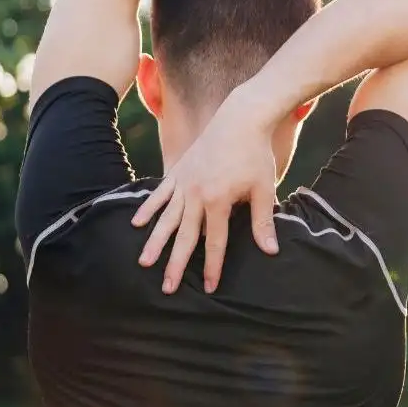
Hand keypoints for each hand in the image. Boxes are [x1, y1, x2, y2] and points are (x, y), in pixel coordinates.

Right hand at [129, 102, 282, 293]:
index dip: (212, 266)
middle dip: (176, 264)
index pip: (214, 242)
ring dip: (155, 242)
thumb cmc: (256, 155)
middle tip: (167, 288)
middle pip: (184, 236)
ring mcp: (184, 182)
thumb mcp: (264, 189)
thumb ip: (262, 222)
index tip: (209, 288)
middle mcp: (196, 194)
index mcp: (218, 200)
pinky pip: (160, 194)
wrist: (241, 118)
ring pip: (166, 218)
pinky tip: (137, 224)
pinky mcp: (178, 171)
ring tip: (144, 262)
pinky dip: (149, 208)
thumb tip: (270, 251)